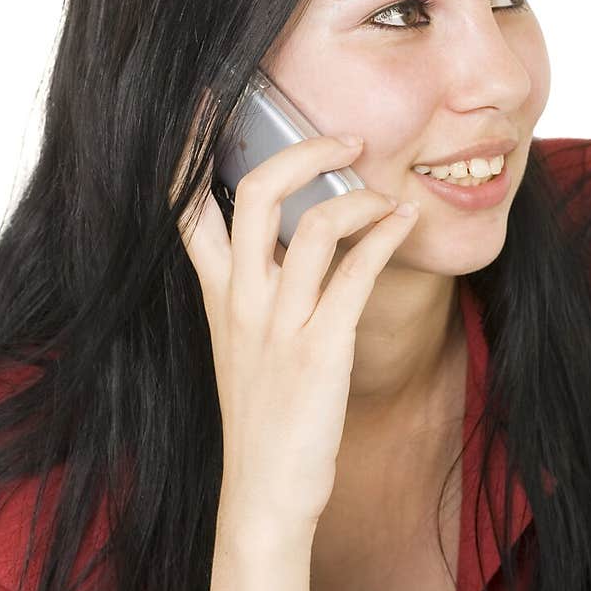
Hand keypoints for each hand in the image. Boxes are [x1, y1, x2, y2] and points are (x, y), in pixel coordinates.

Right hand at [170, 102, 419, 538]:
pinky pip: (356, 273)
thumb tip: (292, 242)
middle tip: (345, 139)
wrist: (265, 492)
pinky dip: (385, 237)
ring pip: (313, 225)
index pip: (186, 204)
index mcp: (217, 293)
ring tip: (389, 195)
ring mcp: (279, 322)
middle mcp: (240, 299)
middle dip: (302, 150)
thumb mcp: (241, 345)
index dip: (192, 147)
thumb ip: (253, 291)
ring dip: (361, 197)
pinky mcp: (320, 348)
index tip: (210, 99)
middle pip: (254, 192)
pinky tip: (404, 224)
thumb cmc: (263, 416)